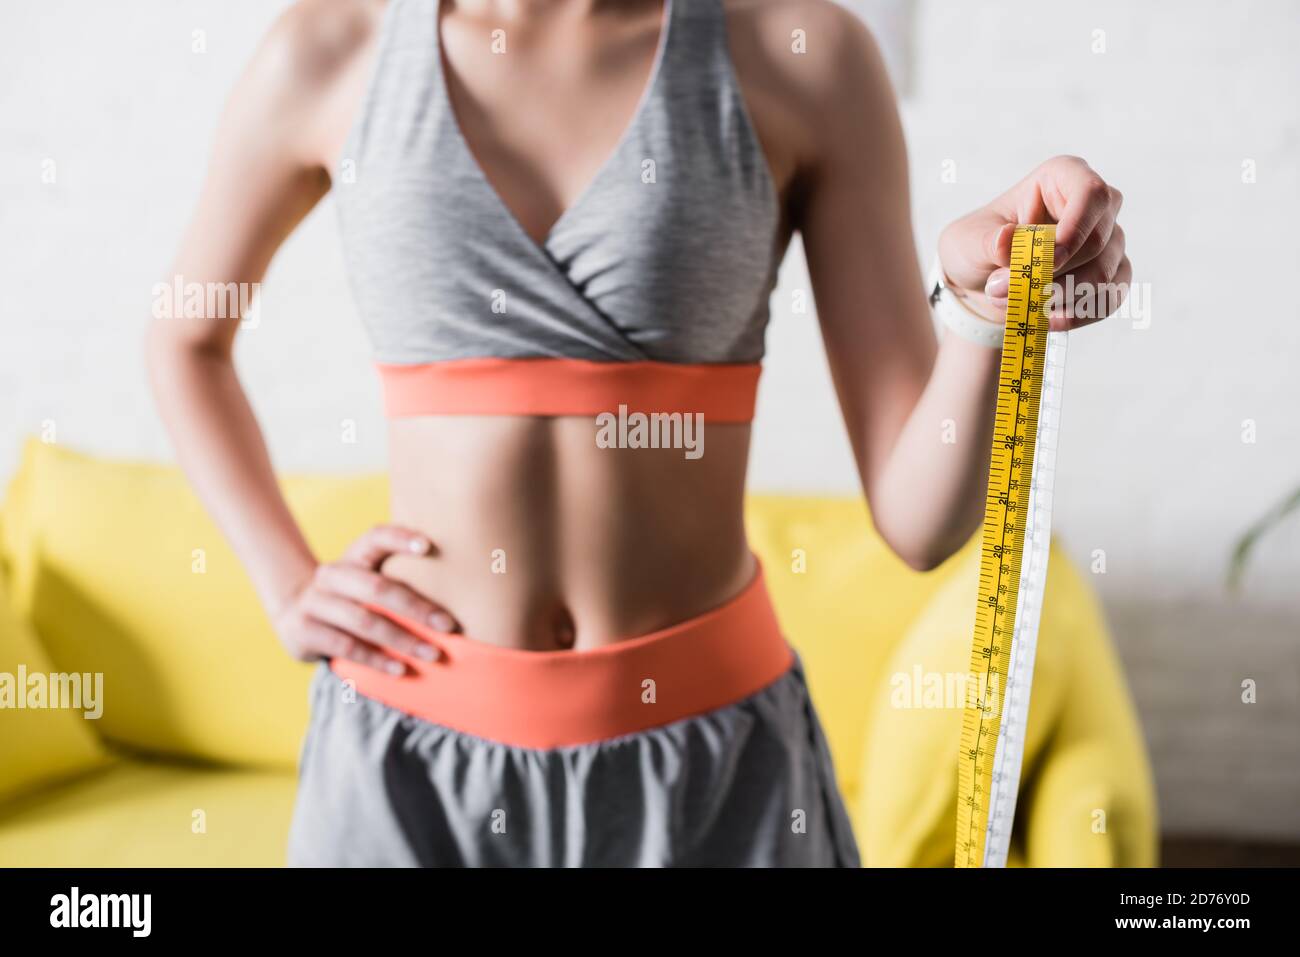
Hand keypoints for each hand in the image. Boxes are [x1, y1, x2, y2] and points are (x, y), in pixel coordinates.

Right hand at [272, 524, 457, 674]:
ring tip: (433, 653)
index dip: (400, 538)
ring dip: (402, 640)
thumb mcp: (368, 579)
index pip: (375, 537)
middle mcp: (331, 574)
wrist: (294, 615)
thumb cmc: (353, 597)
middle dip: (416, 608)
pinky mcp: (303, 631)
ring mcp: (314, 602)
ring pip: (363, 621)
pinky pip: (346, 647)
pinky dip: (376, 660)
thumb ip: (401, 577)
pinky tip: (401, 670)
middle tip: (449, 625)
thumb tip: (464, 589)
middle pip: (376, 587)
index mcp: (352, 556)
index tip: (429, 546)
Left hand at [938, 155, 1130, 329]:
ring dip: (1056, 299)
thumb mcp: (969, 241)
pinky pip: (1109, 298)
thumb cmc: (978, 246)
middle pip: (1098, 241)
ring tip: (1014, 302)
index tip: (1049, 261)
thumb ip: (988, 243)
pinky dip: (1076, 315)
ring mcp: (1109, 240)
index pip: (1091, 193)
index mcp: (1063, 177)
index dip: (1075, 229)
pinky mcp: (1111, 274)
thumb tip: (1006, 239)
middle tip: (1002, 289)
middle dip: (1050, 276)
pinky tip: (1045, 318)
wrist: (982, 281)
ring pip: (1104, 275)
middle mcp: (1095, 205)